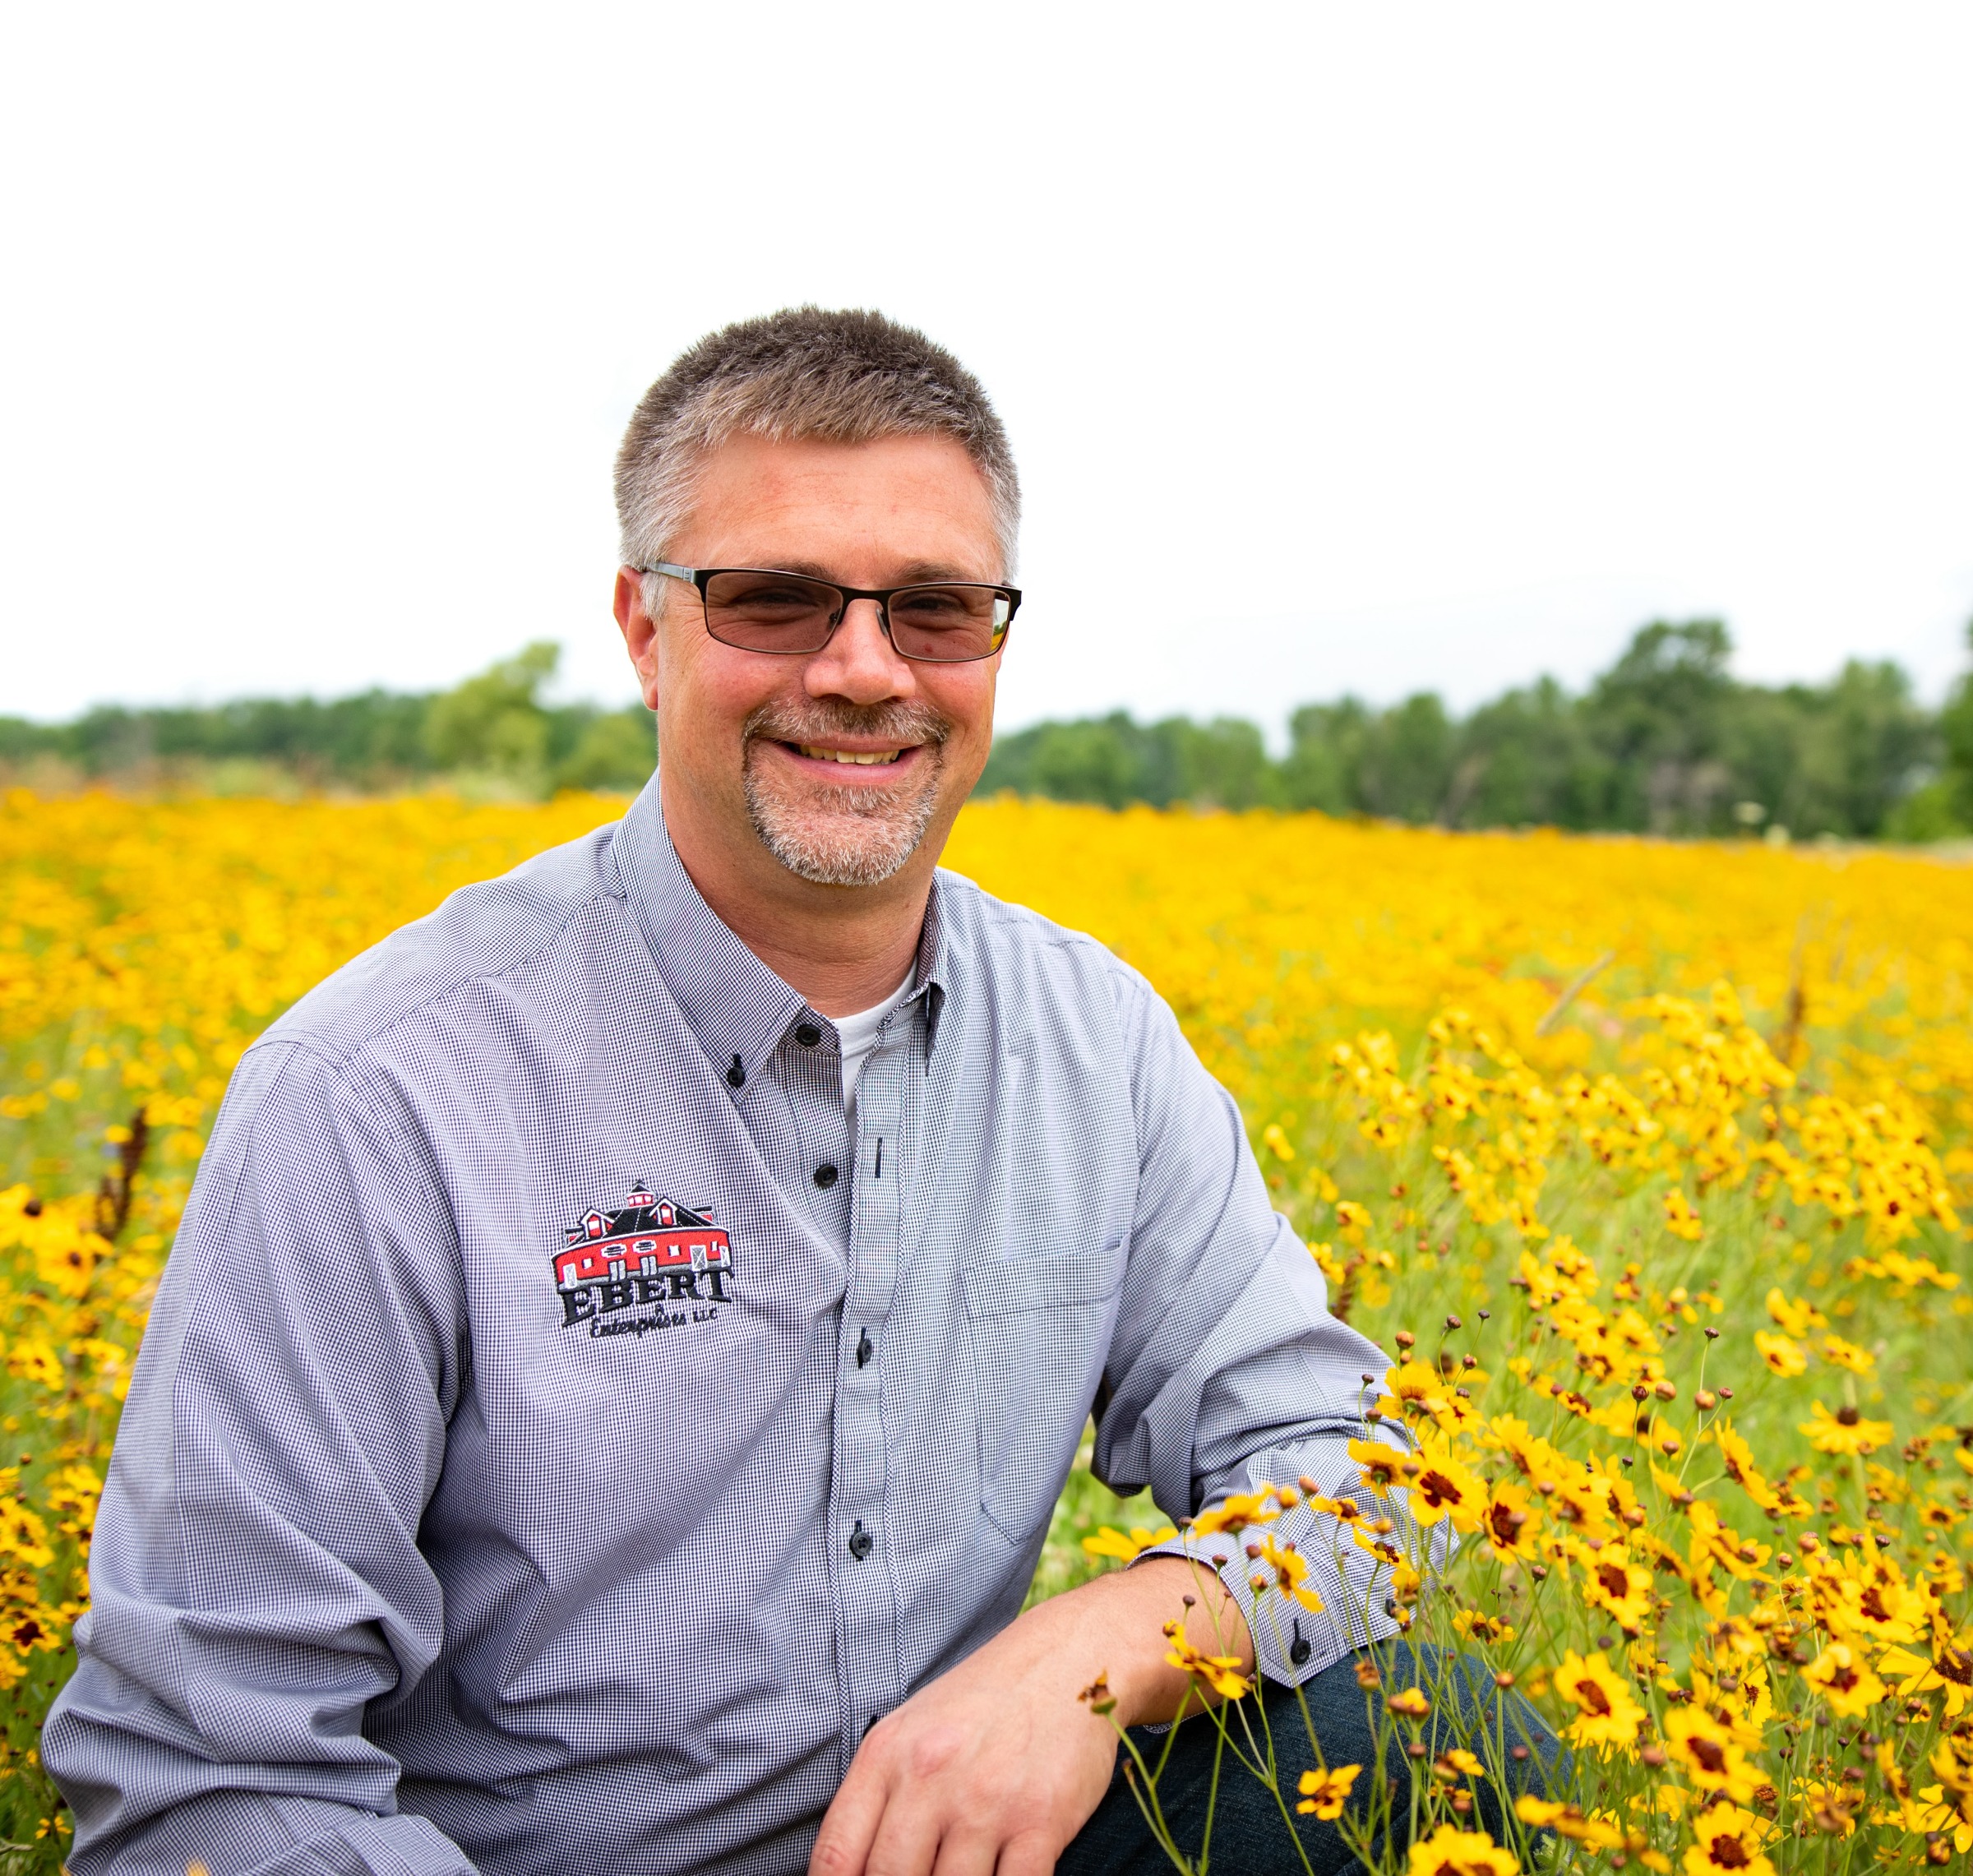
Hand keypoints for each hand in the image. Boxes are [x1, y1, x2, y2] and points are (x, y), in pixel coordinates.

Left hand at [808, 1556, 1251, 1875]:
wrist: (1071, 1656)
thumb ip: (877, 1799)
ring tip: (966, 1873)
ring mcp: (986, 1801)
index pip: (835, 1857)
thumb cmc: (984, 1701)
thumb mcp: (912, 1730)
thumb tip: (852, 1870)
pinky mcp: (1041, 1821)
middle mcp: (929, 1776)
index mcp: (887, 1755)